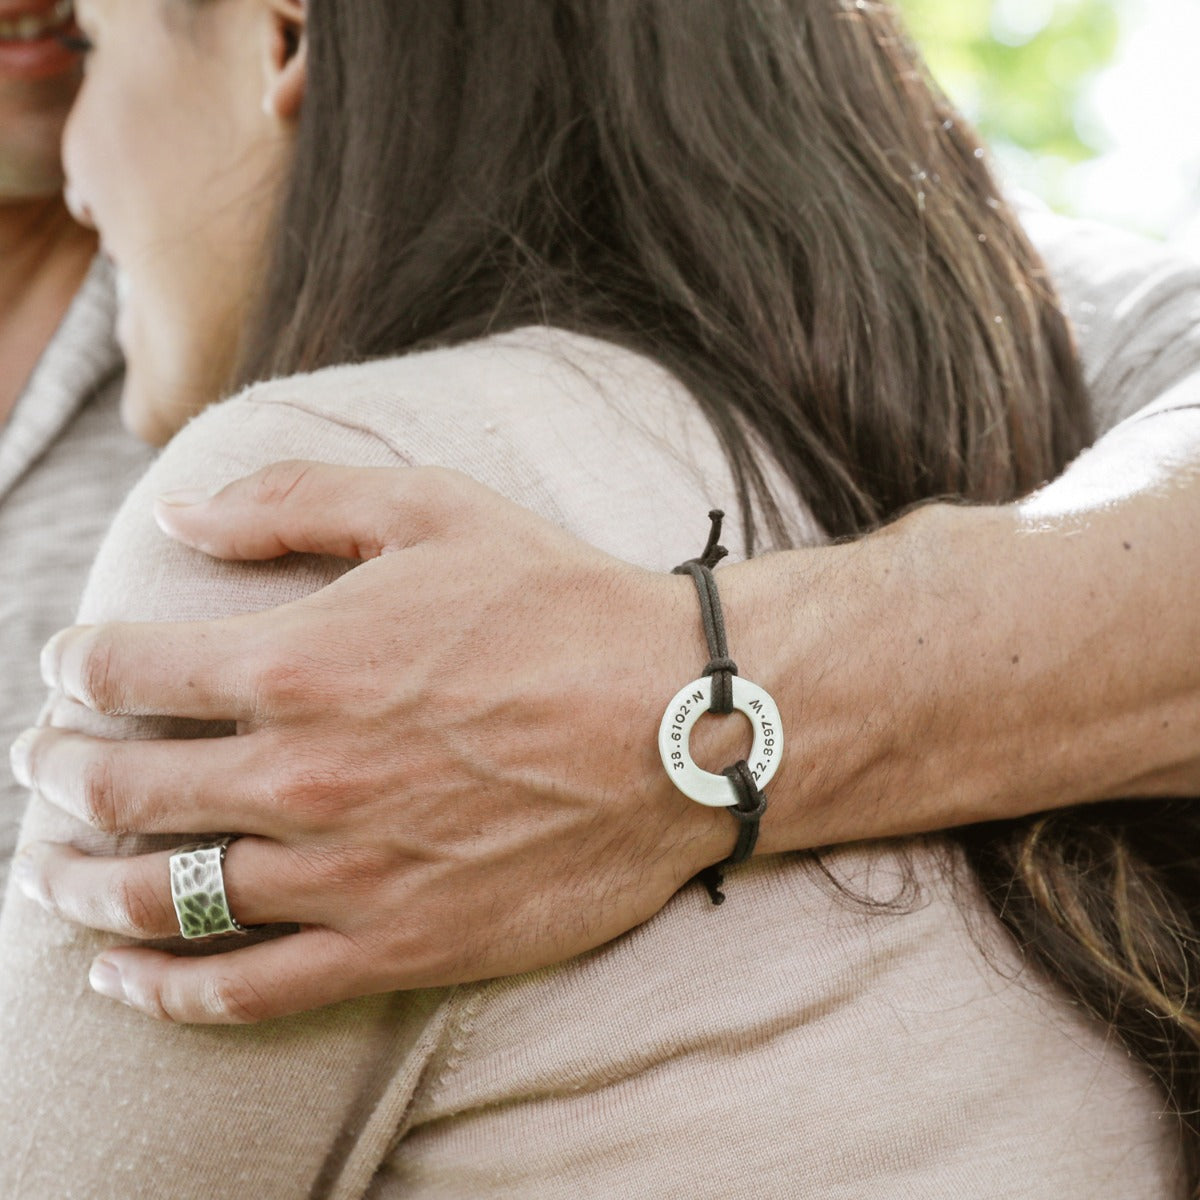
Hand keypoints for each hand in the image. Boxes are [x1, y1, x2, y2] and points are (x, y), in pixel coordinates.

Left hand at [12, 463, 735, 1022]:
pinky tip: (119, 979)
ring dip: (80, 886)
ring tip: (51, 874)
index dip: (77, 667)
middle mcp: (301, 775)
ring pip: (160, 899)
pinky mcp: (398, 947)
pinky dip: (163, 991)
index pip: (129, 671)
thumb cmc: (565, 607)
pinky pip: (244, 991)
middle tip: (43, 767)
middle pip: (121, 790)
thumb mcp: (435, 509)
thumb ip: (296, 500)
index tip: (66, 670)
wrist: (684, 724)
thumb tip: (180, 512)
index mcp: (300, 661)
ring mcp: (345, 874)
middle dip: (60, 773)